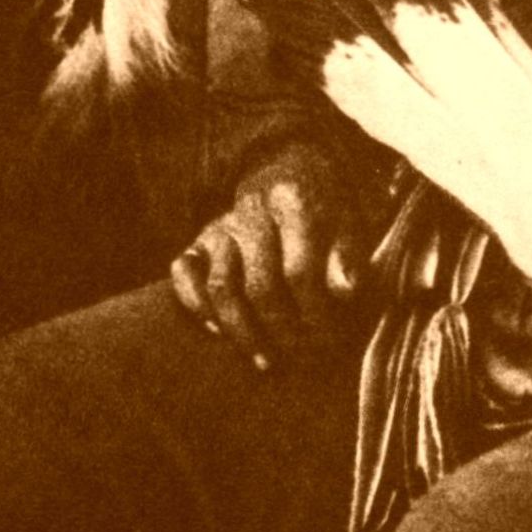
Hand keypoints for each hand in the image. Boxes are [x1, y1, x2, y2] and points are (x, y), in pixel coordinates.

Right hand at [170, 141, 363, 369]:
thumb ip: (348, 255)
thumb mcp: (348, 221)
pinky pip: (184, 273)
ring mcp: (221, 225)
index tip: (329, 341)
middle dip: (282, 331)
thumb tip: (346, 291)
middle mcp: (252, 210)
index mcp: (294, 201)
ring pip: (221, 286)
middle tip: (301, 358)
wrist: (291, 170)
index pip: (300, 270)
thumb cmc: (324, 208)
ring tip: (266, 361)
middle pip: (261, 285)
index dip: (315, 314)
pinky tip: (219, 332)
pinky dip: (197, 305)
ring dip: (242, 332)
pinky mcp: (199, 239)